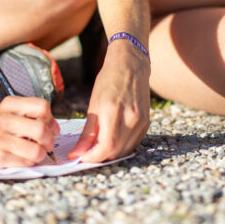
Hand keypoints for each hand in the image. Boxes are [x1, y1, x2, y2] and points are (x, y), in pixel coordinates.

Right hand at [0, 96, 59, 168]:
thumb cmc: (0, 123)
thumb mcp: (13, 110)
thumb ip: (36, 115)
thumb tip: (55, 128)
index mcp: (9, 104)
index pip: (42, 107)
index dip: (50, 118)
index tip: (48, 125)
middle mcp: (2, 120)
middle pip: (40, 129)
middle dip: (49, 139)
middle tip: (47, 142)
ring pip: (36, 150)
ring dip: (41, 153)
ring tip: (36, 150)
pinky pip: (27, 162)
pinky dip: (30, 161)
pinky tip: (24, 156)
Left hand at [69, 39, 149, 161]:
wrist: (131, 65)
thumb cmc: (108, 81)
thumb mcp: (93, 105)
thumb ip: (87, 132)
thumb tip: (78, 153)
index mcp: (112, 111)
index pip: (105, 147)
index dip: (92, 157)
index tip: (81, 157)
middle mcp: (130, 118)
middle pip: (116, 151)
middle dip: (100, 157)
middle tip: (87, 154)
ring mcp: (140, 121)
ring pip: (125, 150)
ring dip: (111, 154)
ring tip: (98, 148)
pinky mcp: (146, 122)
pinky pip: (133, 143)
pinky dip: (122, 147)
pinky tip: (112, 140)